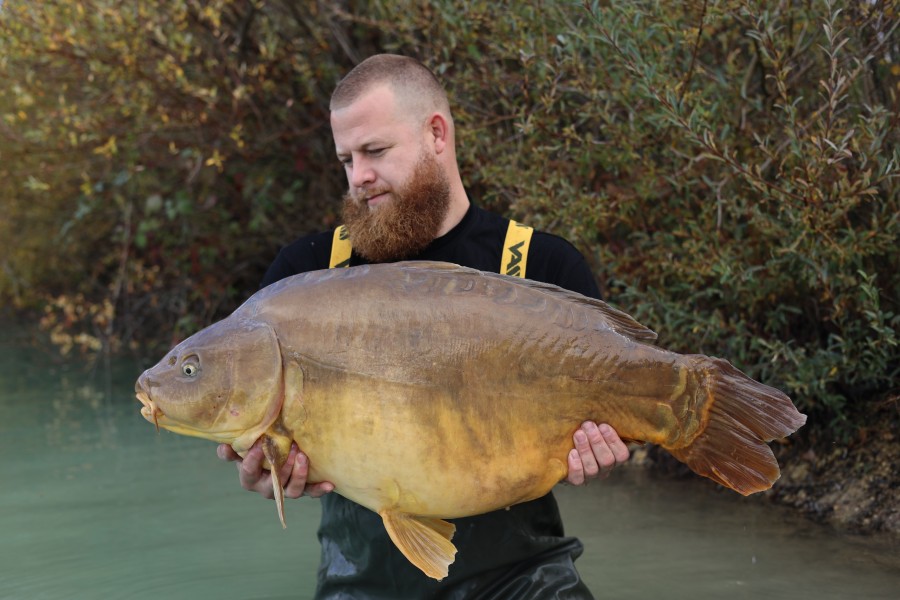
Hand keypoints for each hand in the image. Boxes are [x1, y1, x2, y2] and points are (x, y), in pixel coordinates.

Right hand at [216, 441, 333, 498]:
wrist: (273, 458)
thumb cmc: (255, 452)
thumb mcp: (242, 450)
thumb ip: (233, 450)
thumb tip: (222, 446)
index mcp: (249, 479)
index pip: (248, 472)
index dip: (253, 460)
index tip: (260, 445)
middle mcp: (266, 489)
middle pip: (273, 483)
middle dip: (283, 467)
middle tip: (292, 448)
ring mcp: (283, 491)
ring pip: (292, 491)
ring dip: (299, 475)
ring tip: (303, 457)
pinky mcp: (300, 490)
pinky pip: (310, 493)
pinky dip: (319, 489)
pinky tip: (330, 484)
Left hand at [565, 422, 629, 484]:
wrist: (560, 451)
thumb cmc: (581, 434)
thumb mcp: (592, 429)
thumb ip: (598, 423)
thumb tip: (602, 402)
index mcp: (613, 456)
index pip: (622, 454)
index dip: (614, 440)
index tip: (603, 425)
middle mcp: (604, 469)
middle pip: (607, 460)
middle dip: (597, 441)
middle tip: (588, 425)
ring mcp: (590, 476)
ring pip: (592, 469)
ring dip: (585, 449)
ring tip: (578, 434)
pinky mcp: (575, 480)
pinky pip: (578, 478)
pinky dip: (576, 465)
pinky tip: (571, 452)